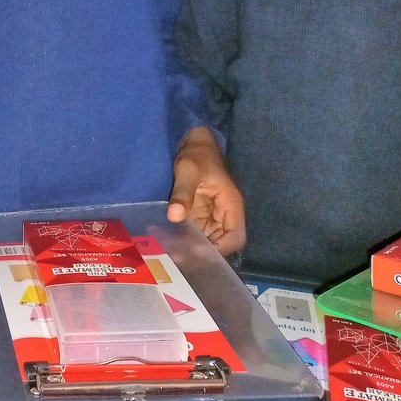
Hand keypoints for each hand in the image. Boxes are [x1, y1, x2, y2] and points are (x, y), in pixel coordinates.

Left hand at [167, 127, 245, 255]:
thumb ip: (182, 192)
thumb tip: (174, 216)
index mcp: (231, 205)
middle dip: (201, 252)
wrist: (193, 142)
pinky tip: (165, 239)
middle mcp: (224, 214)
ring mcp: (211, 215)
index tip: (199, 253)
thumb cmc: (197, 153)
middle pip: (220, 243)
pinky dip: (182, 237)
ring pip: (206, 240)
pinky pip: (194, 231)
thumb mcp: (188, 169)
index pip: (235, 237)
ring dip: (190, 247)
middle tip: (177, 257)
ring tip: (168, 252)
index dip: (221, 250)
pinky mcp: (199, 214)